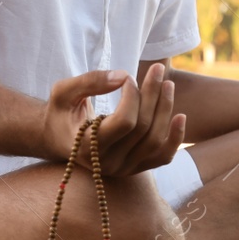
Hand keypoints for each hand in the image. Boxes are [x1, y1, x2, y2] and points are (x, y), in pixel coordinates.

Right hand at [44, 63, 186, 176]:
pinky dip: (175, 138)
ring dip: (165, 110)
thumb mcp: (63, 91)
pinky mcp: (134, 169)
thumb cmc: (61, 111)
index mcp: (86, 147)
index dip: (133, 96)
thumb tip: (122, 76)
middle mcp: (106, 164)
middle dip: (153, 95)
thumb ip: (89, 81)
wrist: (58, 138)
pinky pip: (162, 158)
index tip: (128, 78)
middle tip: (158, 70)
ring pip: (155, 140)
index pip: (125, 122)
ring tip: (168, 84)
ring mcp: (122, 170)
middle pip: (143, 128)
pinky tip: (181, 116)